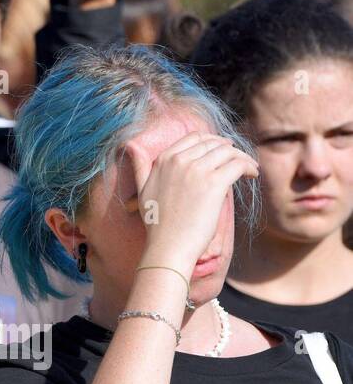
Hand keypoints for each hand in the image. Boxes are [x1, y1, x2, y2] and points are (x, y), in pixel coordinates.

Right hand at [127, 132, 257, 275]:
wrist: (168, 245)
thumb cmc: (157, 222)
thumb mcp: (142, 190)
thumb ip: (139, 166)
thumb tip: (129, 144)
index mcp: (163, 159)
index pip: (194, 138)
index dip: (212, 141)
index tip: (223, 151)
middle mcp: (179, 160)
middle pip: (214, 143)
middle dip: (230, 149)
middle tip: (240, 160)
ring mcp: (197, 170)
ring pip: (229, 152)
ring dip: (243, 157)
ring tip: (249, 168)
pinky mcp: (214, 183)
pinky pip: (238, 165)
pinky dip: (249, 167)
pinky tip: (253, 175)